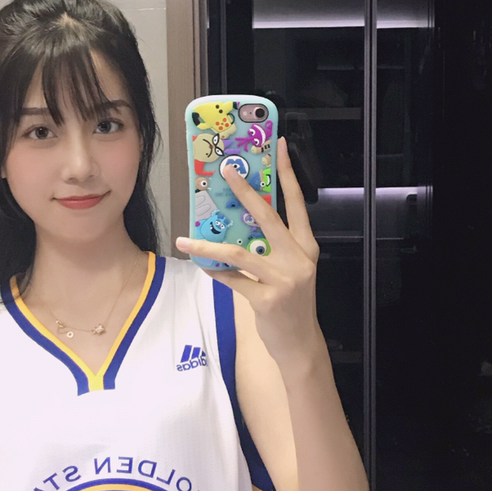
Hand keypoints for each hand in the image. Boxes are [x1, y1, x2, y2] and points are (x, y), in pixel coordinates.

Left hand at [175, 138, 321, 367]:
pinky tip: (201, 267)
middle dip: (245, 191)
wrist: (298, 343)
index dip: (289, 174)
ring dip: (208, 246)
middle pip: (268, 217)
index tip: (280, 147)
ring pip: (239, 252)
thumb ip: (271, 248)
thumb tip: (236, 223)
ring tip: (185, 240)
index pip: (297, 203)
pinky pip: (232, 279)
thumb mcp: (289, 270)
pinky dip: (214, 272)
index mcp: (306, 246)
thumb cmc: (290, 303)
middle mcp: (298, 258)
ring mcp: (284, 279)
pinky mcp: (267, 299)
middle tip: (226, 171)